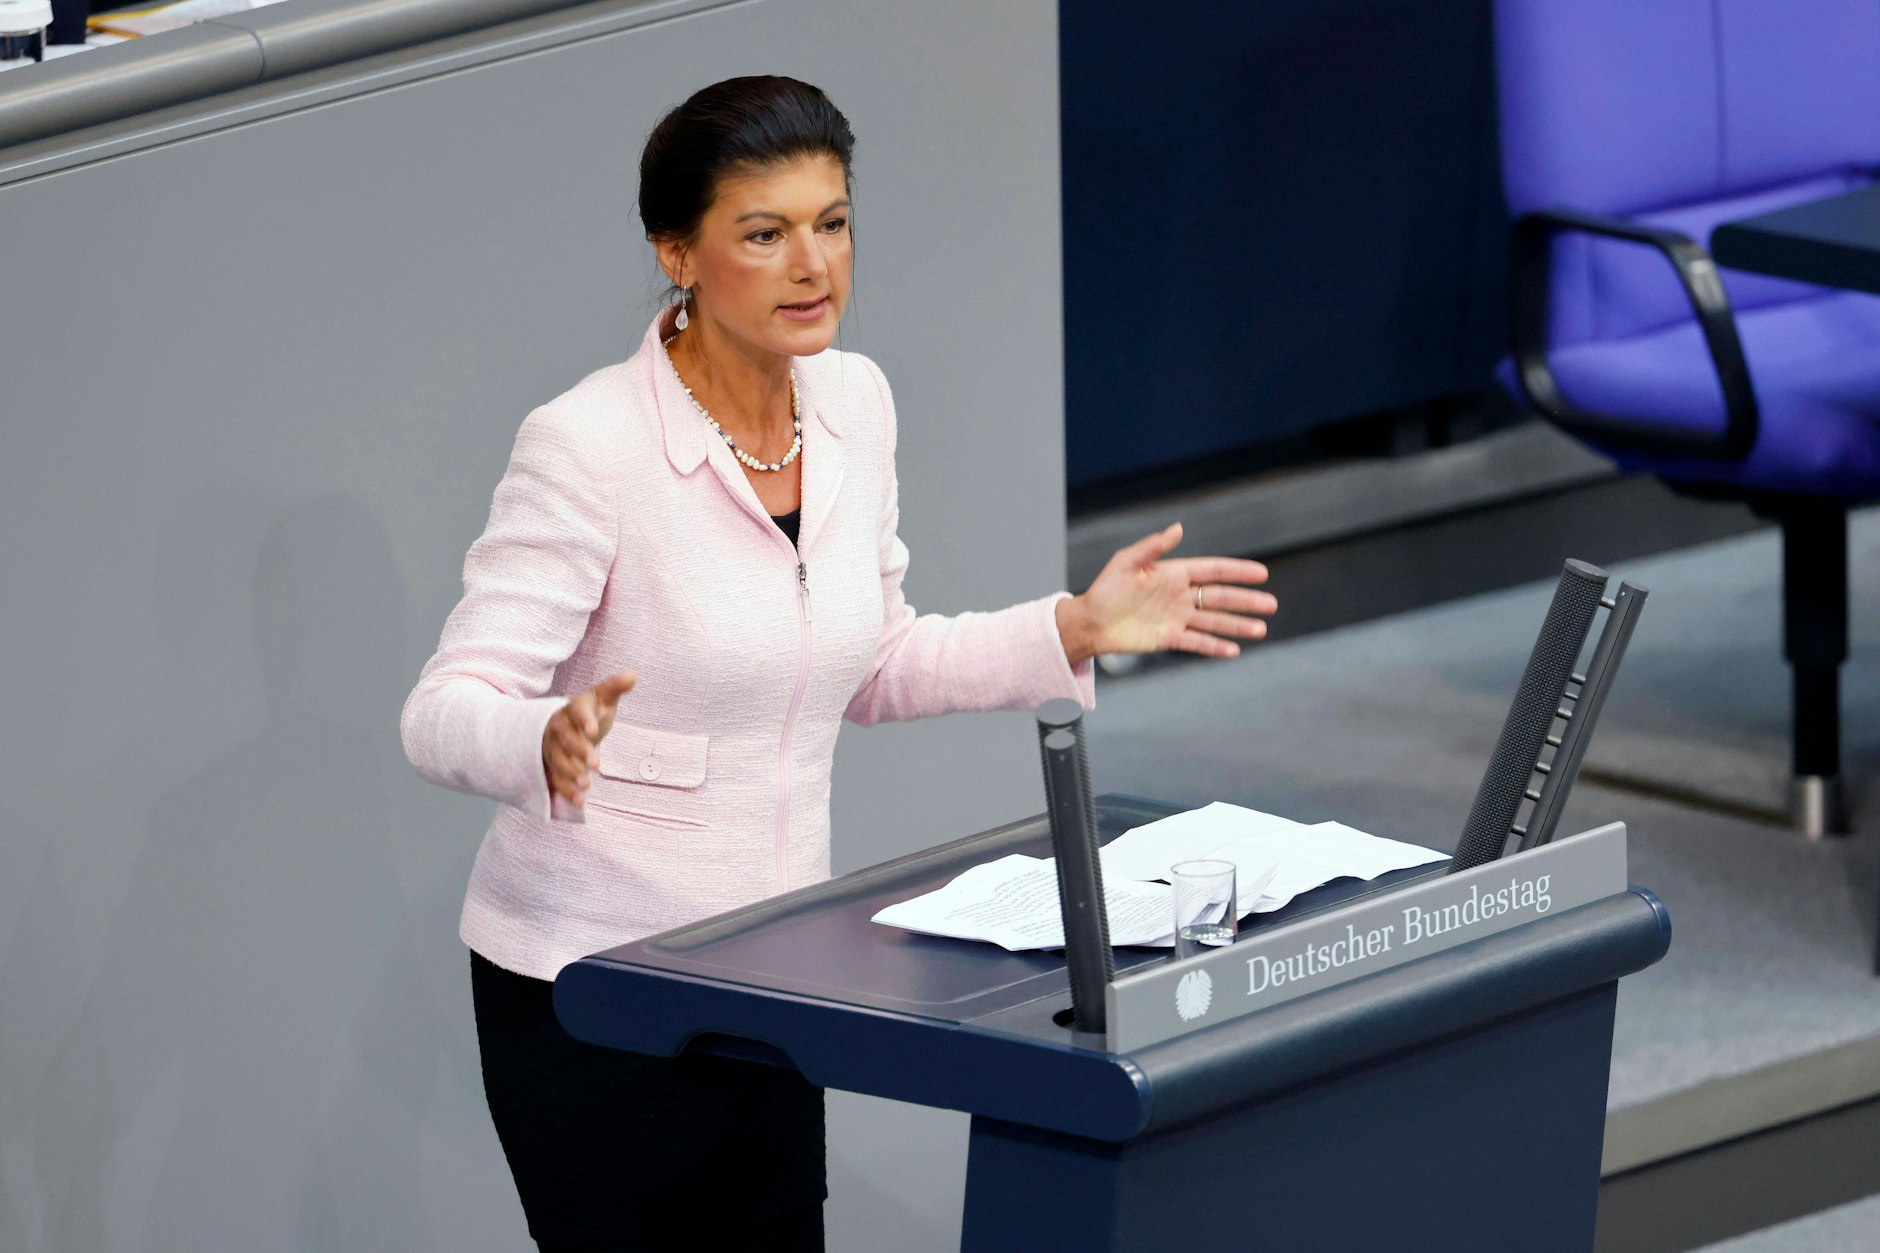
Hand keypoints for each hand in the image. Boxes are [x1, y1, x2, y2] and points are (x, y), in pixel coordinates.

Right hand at [542, 670, 636, 806]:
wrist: (564, 725)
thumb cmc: (590, 711)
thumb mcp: (602, 698)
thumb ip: (615, 688)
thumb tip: (631, 675)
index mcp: (573, 709)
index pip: (577, 712)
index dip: (584, 721)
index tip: (594, 731)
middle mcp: (559, 728)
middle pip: (566, 739)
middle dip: (579, 751)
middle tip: (596, 764)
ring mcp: (553, 748)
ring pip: (558, 760)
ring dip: (570, 773)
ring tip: (586, 785)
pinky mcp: (552, 766)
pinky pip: (556, 779)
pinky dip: (566, 790)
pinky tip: (579, 801)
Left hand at [1057, 522, 1274, 663]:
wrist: (1091, 622)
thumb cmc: (1106, 588)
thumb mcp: (1127, 562)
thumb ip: (1153, 547)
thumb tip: (1178, 528)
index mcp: (1174, 573)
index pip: (1213, 571)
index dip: (1237, 572)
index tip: (1262, 574)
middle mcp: (1180, 595)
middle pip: (1220, 597)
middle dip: (1246, 601)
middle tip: (1272, 605)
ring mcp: (1177, 618)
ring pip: (1214, 621)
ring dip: (1238, 626)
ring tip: (1261, 630)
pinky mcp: (1169, 638)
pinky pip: (1198, 642)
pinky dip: (1215, 646)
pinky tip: (1234, 650)